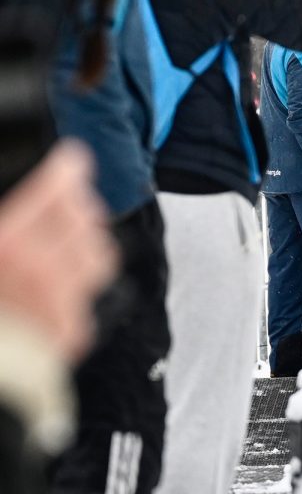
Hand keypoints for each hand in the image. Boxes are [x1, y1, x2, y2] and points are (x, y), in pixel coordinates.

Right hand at [0, 141, 116, 362]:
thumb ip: (10, 219)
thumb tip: (22, 206)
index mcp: (6, 240)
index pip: (61, 182)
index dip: (67, 167)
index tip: (70, 161)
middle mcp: (39, 266)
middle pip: (86, 215)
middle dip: (74, 208)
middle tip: (57, 208)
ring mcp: (60, 300)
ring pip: (100, 252)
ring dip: (85, 245)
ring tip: (59, 248)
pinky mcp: (71, 332)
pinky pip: (87, 296)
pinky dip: (73, 291)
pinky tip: (49, 294)